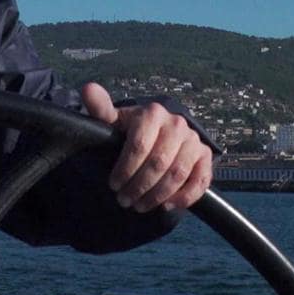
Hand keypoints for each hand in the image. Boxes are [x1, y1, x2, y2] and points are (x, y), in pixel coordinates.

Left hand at [81, 82, 212, 212]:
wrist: (160, 133)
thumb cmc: (132, 129)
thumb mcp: (115, 120)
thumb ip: (101, 108)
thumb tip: (88, 88)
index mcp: (153, 113)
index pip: (139, 146)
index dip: (124, 169)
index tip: (113, 185)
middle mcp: (177, 124)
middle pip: (158, 163)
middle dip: (139, 186)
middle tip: (124, 201)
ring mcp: (193, 140)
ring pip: (177, 174)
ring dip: (157, 196)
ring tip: (140, 206)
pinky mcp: (205, 156)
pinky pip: (200, 180)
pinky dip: (185, 197)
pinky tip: (167, 205)